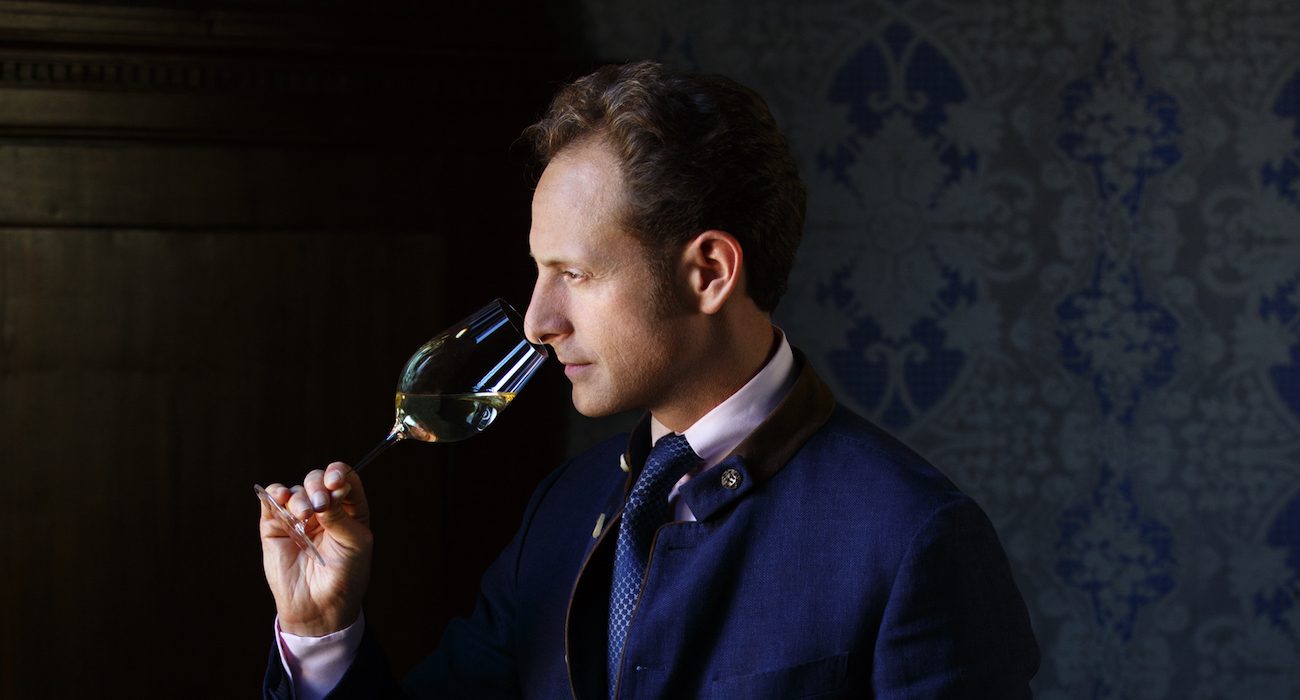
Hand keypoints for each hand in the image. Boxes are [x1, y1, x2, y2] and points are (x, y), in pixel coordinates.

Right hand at [259, 463, 372, 636]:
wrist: (319, 606)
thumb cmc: (345, 576)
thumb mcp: (354, 543)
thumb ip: (339, 515)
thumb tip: (324, 490)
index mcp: (349, 510)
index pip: (344, 479)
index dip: (338, 474)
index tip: (334, 482)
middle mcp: (324, 509)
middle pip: (318, 480)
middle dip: (317, 486)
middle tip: (319, 505)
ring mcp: (298, 516)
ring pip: (296, 490)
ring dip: (299, 498)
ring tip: (303, 516)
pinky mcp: (275, 526)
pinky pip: (271, 500)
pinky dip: (274, 493)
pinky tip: (279, 498)